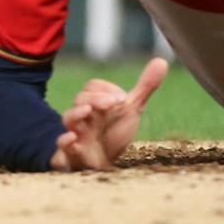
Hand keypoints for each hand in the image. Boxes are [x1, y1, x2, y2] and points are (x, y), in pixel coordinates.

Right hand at [49, 57, 168, 171]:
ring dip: (76, 113)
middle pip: (80, 99)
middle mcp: (84, 116)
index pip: (92, 86)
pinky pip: (61, 146)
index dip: (106, 89)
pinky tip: (72, 138)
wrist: (103, 163)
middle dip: (96, 98)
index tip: (122, 99)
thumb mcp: (131, 109)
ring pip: (67, 118)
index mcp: (96, 104)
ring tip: (87, 111)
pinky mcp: (72, 154)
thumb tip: (162, 61)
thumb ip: (144, 87)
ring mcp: (76, 133)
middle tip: (115, 103)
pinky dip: (64, 141)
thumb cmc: (113, 133)